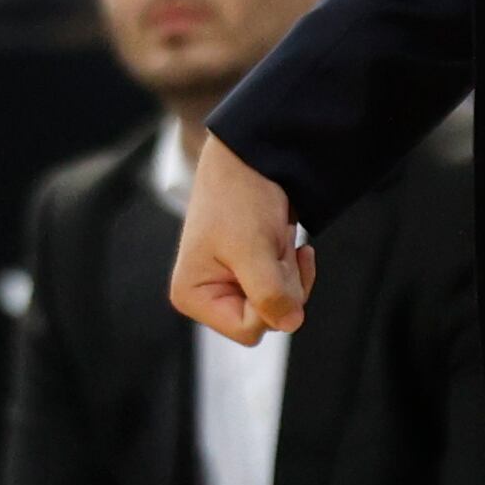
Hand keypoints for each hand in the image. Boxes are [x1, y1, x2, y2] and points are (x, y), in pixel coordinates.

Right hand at [170, 132, 315, 343]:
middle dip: (282, 282)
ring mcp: (229, 282)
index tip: (273, 262)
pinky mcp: (250, 270)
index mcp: (193, 296)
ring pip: (279, 302)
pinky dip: (289, 263)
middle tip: (273, 245)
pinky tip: (282, 239)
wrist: (251, 155)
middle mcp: (208, 294)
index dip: (272, 302)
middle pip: (266, 318)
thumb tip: (291, 323)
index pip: (248, 329)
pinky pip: (283, 285)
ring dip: (287, 269)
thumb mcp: (253, 249)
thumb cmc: (239, 196)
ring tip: (275, 238)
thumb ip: (270, 294)